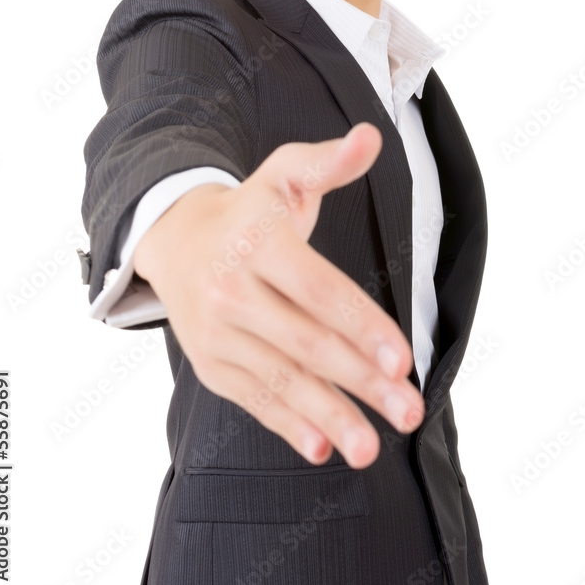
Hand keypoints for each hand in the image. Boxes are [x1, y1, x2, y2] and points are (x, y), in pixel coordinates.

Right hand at [133, 122, 423, 468]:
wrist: (175, 241)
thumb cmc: (249, 211)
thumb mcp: (285, 175)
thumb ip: (330, 162)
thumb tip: (372, 137)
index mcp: (257, 242)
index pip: (318, 289)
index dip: (361, 325)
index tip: (401, 358)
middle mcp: (232, 290)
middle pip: (307, 342)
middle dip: (362, 381)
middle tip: (409, 410)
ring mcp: (218, 333)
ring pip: (282, 380)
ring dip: (330, 417)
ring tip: (371, 447)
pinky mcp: (212, 364)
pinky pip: (254, 399)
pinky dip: (287, 426)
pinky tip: (321, 447)